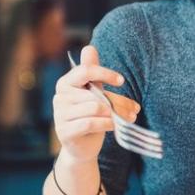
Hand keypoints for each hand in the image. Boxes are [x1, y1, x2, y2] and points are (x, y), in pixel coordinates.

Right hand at [53, 45, 139, 161]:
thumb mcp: (94, 92)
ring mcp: (60, 115)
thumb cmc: (91, 115)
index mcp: (66, 83)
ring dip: (115, 114)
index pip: (85, 71)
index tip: (122, 81)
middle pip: (96, 93)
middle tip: (134, 110)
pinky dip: (106, 124)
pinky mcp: (64, 131)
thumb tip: (89, 47)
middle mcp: (60, 97)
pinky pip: (91, 123)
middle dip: (119, 102)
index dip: (105, 73)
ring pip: (96, 108)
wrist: (83, 146)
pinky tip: (113, 125)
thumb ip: (92, 72)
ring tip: (126, 119)